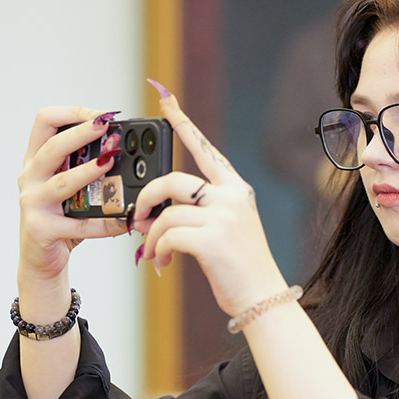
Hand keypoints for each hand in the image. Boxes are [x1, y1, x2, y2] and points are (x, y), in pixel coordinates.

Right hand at [18, 108, 128, 286]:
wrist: (40, 261)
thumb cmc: (60, 218)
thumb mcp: (69, 187)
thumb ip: (86, 167)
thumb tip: (122, 150)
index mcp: (36, 160)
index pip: (44, 121)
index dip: (72, 113)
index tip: (100, 116)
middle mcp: (30, 177)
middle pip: (51, 146)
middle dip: (80, 133)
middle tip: (105, 128)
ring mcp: (33, 203)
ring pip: (62, 182)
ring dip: (88, 171)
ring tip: (110, 163)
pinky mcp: (42, 228)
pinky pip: (79, 225)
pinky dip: (104, 223)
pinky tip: (123, 220)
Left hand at [133, 81, 287, 316]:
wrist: (262, 299)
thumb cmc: (240, 268)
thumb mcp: (225, 229)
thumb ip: (197, 212)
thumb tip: (151, 213)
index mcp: (236, 189)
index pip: (204, 149)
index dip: (182, 123)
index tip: (165, 100)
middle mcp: (231, 197)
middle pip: (172, 179)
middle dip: (146, 199)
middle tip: (136, 219)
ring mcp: (223, 217)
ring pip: (166, 212)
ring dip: (150, 235)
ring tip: (152, 252)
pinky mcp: (212, 240)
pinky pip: (168, 236)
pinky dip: (159, 251)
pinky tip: (164, 264)